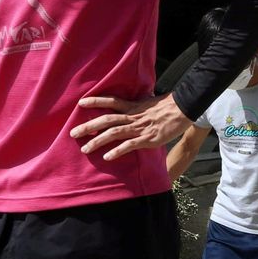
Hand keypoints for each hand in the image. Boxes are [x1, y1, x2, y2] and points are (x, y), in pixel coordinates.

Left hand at [72, 94, 192, 160]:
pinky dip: (117, 151)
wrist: (183, 109)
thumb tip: (132, 106)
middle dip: (88, 127)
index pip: (111, 102)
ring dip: (98, 141)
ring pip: (114, 133)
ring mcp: (139, 128)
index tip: (81, 103)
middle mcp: (133, 116)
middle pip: (106, 120)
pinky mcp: (147, 139)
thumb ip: (139, 107)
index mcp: (133, 107)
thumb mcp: (150, 104)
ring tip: (85, 148)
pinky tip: (107, 157)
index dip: (96, 101)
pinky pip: (129, 145)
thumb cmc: (168, 108)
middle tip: (73, 133)